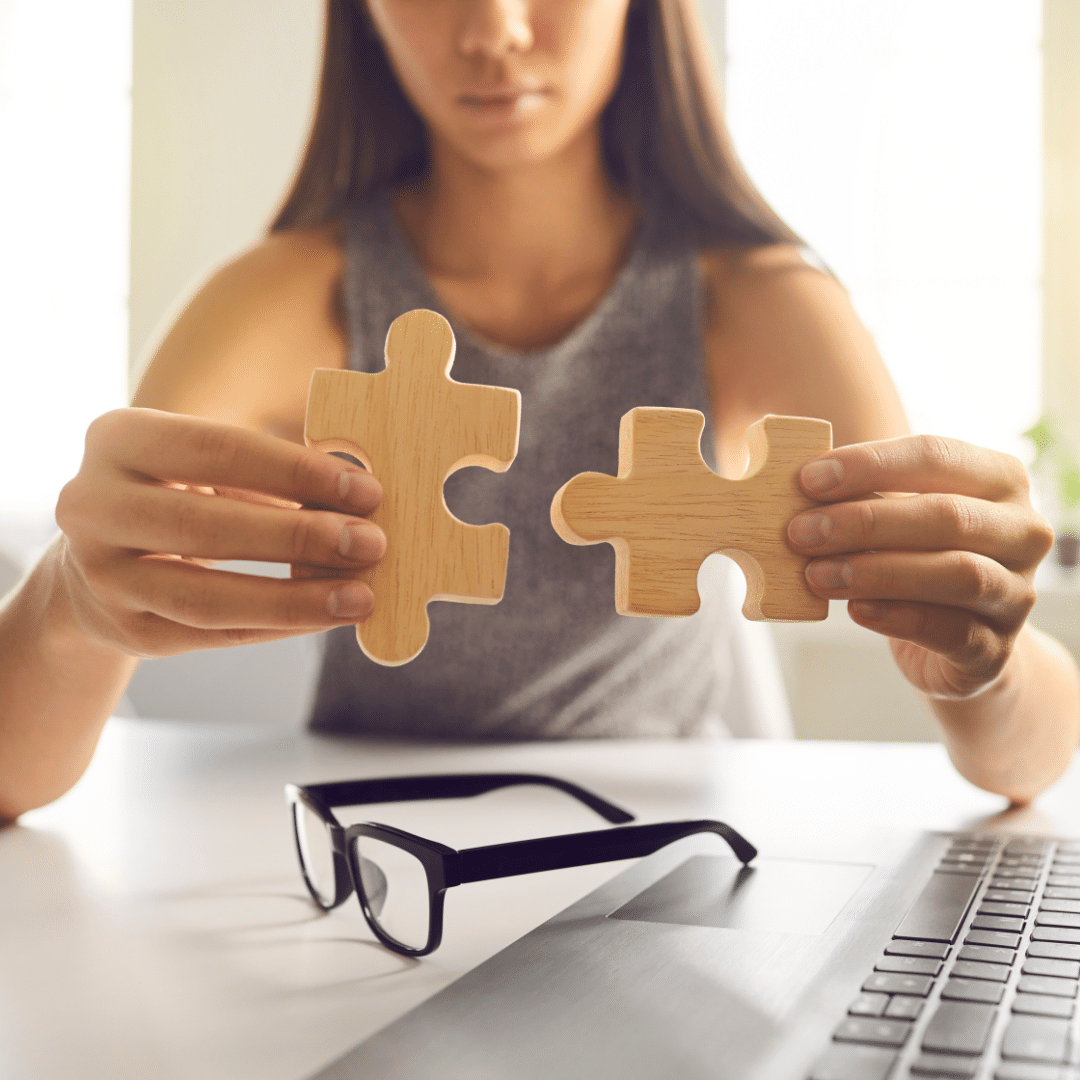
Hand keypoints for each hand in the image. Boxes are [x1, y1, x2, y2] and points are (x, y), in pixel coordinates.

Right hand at [54, 408, 384, 656]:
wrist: (100, 560)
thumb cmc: (179, 494)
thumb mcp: (207, 465)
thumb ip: (271, 474)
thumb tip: (359, 500)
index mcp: (118, 439)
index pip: (217, 450)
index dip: (296, 472)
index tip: (365, 490)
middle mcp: (92, 506)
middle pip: (207, 527)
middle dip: (301, 538)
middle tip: (370, 543)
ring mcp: (102, 575)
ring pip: (206, 597)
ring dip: (295, 599)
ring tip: (359, 596)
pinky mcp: (124, 629)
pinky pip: (214, 634)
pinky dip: (279, 626)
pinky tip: (326, 616)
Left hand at [786, 434, 1053, 698]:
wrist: (958, 643)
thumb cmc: (916, 557)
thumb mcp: (894, 517)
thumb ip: (860, 496)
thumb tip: (798, 486)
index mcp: (1000, 480)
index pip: (937, 456)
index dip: (870, 464)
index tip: (808, 479)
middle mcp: (1023, 532)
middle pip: (948, 516)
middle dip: (865, 522)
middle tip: (799, 532)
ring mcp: (1017, 593)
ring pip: (957, 574)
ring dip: (877, 571)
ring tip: (816, 574)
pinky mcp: (997, 649)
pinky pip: (951, 630)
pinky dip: (898, 618)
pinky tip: (855, 610)